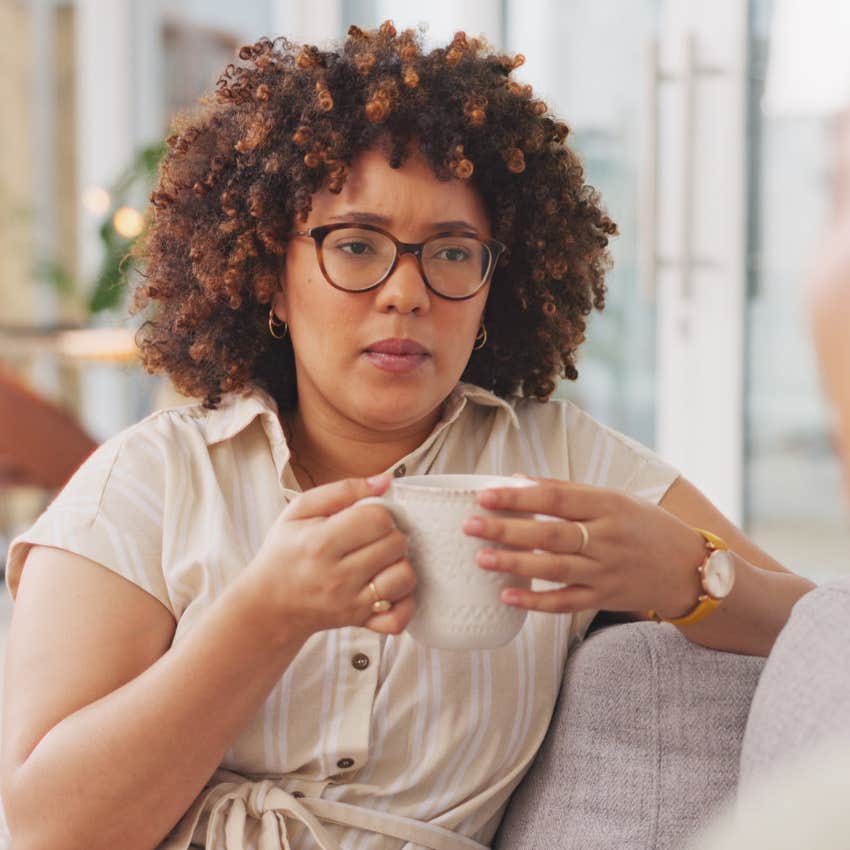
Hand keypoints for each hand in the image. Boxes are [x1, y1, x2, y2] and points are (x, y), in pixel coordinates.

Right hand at [243, 474, 416, 639]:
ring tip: (383, 560)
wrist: (268, 604)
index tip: (367, 517)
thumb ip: (343, 490)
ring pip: (405, 577)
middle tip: (374, 537)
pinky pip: (399, 618)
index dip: (379, 512)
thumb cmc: (285, 551)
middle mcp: (338, 576)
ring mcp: (351, 603)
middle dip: (391, 534)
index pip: (378, 518)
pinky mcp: (359, 621)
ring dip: (400, 564)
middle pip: (396, 544)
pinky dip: (404, 603)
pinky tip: (390, 588)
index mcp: (321, 542)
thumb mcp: (300, 510)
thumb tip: (385, 480)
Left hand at [462, 478, 705, 617]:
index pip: (557, 497)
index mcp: (609, 505)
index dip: (519, 496)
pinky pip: (566, 602)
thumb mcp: (614, 499)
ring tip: (481, 557)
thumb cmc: (646, 526)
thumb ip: (568, 491)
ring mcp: (606, 571)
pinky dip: (537, 602)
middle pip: (551, 533)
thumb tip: (517, 479)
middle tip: (470, 525)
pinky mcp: (605, 598)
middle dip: (508, 529)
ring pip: (555, 568)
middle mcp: (607, 538)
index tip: (485, 494)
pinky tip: (508, 596)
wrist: (690, 569)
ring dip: (516, 563)